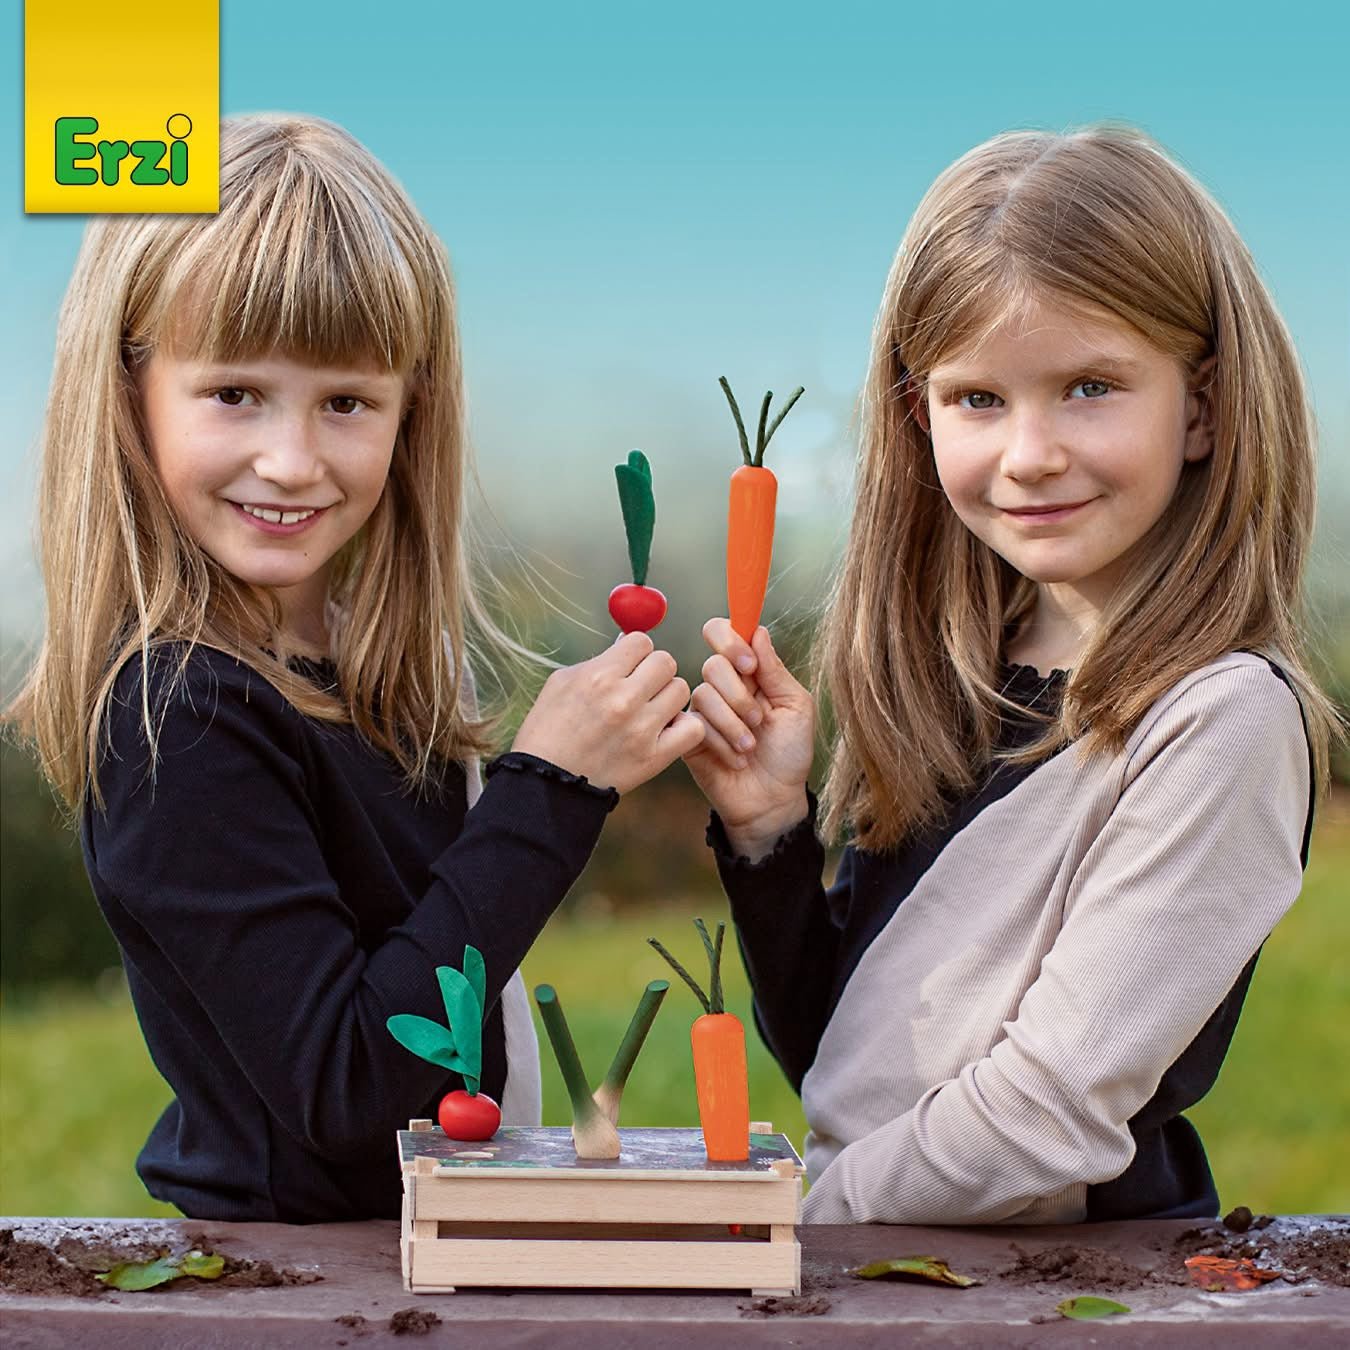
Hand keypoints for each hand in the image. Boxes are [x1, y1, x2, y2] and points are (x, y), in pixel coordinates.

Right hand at [512, 632, 703, 794]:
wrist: (546, 783)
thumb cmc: (548, 730)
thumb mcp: (562, 683)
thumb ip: (598, 660)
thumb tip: (628, 643)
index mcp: (599, 677)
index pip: (642, 641)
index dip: (636, 651)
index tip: (628, 665)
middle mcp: (623, 700)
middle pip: (666, 662)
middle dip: (654, 670)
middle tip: (641, 687)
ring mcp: (641, 730)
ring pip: (680, 690)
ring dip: (667, 697)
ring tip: (649, 710)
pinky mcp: (654, 757)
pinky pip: (693, 728)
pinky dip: (683, 726)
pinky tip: (665, 729)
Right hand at [684, 620, 814, 859]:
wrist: (774, 800)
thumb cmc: (790, 752)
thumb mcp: (795, 707)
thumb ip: (775, 669)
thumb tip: (758, 630)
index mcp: (749, 672)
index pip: (725, 633)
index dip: (731, 640)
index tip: (750, 665)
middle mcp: (724, 686)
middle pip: (713, 664)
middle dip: (739, 695)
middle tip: (759, 720)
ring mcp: (704, 711)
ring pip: (704, 695)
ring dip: (734, 724)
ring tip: (751, 746)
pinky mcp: (689, 735)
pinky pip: (695, 724)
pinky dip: (721, 743)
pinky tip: (736, 760)